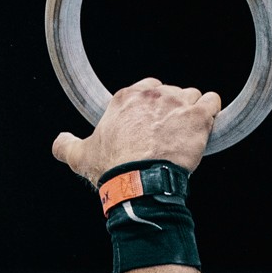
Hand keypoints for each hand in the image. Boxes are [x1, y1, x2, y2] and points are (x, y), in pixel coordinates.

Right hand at [51, 79, 220, 184]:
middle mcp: (152, 94)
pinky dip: (211, 112)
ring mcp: (176, 102)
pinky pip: (212, 102)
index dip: (149, 109)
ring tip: (184, 135)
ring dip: (190, 113)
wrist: (139, 181)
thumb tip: (59, 141)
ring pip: (191, 97)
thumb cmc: (112, 169)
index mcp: (125, 98)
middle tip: (166, 134)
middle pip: (169, 92)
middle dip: (170, 110)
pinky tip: (205, 126)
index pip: (145, 90)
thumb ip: (65, 146)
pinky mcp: (197, 115)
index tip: (149, 127)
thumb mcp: (80, 157)